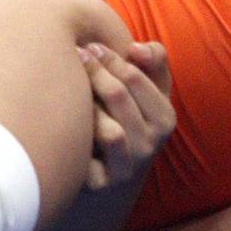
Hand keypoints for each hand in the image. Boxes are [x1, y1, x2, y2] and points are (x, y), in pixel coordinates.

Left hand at [80, 41, 175, 190]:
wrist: (114, 177)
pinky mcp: (103, 183)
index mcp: (165, 117)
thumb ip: (153, 61)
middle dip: (93, 72)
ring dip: (86, 105)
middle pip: (118, 96)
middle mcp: (153, 143)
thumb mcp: (150, 91)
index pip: (136, 76)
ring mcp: (129, 165)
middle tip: (73, 56)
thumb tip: (137, 47)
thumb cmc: (128, 121)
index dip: (110, 58)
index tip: (89, 46)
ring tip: (69, 88)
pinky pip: (88, 157)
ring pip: (108, 128)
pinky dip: (78, 137)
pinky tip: (64, 122)